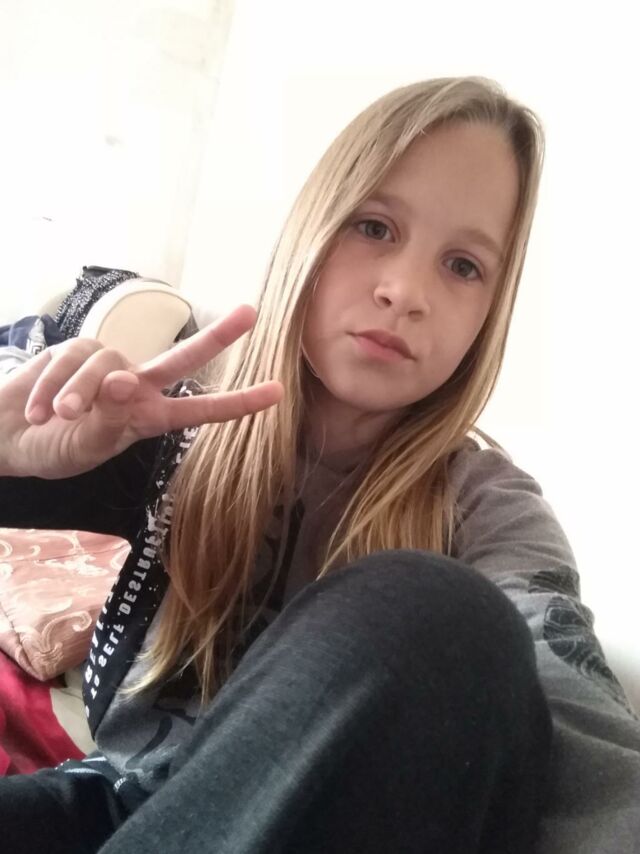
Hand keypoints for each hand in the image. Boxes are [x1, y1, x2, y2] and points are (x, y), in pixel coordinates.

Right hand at [0, 304, 283, 478]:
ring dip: (78, 396)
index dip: (237, 403)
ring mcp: (106, 365)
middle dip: (217, 337)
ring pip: (105, 368)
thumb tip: (122, 382)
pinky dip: (48, 390)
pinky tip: (37, 410)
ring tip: (58, 418)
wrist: (8, 436)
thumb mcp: (87, 447)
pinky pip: (67, 363)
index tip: (277, 393)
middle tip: (250, 314)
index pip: (199, 411)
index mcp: (149, 417)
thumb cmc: (54, 448)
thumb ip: (108, 420)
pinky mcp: (74, 349)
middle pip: (181, 358)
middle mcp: (135, 386)